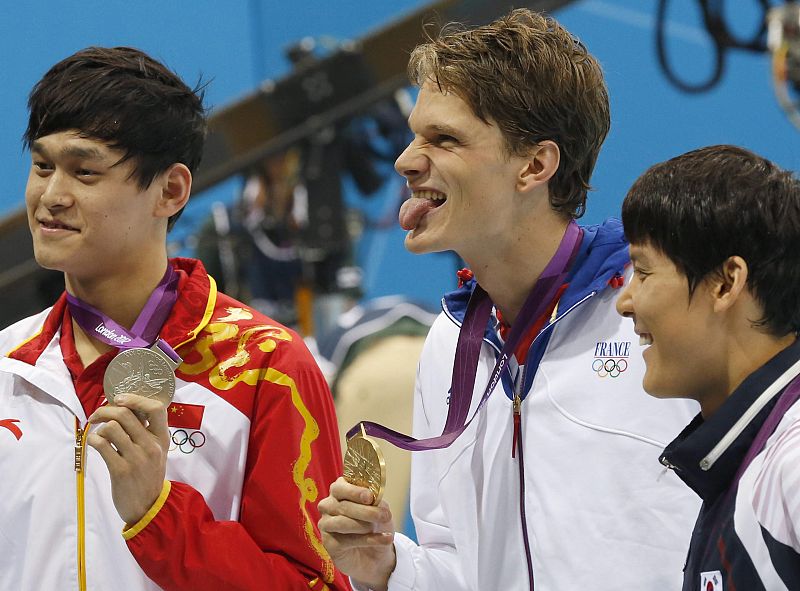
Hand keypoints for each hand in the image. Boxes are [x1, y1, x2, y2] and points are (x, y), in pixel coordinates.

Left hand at [87, 394, 169, 524]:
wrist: (148, 507)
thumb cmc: (149, 476)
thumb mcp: (157, 452)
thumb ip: (146, 433)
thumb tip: (125, 409)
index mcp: (162, 438)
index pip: (156, 408)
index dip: (135, 398)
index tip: (120, 399)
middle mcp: (151, 445)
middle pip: (125, 414)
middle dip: (105, 410)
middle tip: (96, 416)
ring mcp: (137, 458)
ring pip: (111, 428)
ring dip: (99, 428)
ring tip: (97, 435)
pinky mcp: (121, 470)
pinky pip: (101, 445)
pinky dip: (93, 441)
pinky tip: (95, 445)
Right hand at [318, 477, 396, 590]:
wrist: (375, 552)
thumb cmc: (375, 523)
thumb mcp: (379, 508)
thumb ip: (375, 501)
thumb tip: (373, 500)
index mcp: (339, 490)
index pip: (340, 487)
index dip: (354, 492)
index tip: (369, 497)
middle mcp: (328, 505)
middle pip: (343, 506)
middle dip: (366, 511)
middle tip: (385, 516)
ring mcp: (326, 524)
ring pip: (343, 523)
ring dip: (365, 526)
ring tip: (383, 528)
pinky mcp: (329, 543)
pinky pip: (349, 540)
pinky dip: (370, 540)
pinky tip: (385, 539)